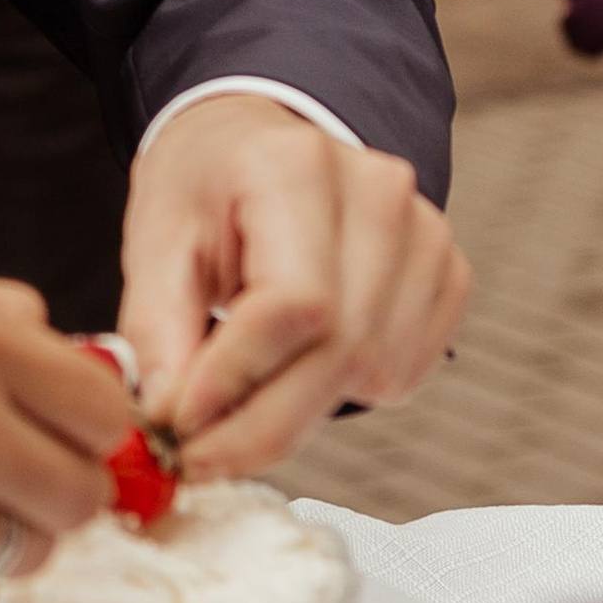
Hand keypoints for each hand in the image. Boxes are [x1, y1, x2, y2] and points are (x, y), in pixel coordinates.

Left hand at [121, 94, 471, 473]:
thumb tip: (166, 416)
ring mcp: (427, 234)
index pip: (292, 303)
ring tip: (236, 403)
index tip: (179, 428)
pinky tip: (296, 368)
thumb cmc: (206, 186)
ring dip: (298, 414)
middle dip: (262, 424)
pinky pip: (404, 373)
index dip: (236, 379)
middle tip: (197, 458)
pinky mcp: (448, 275)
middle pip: (341, 348)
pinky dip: (342, 394)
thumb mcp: (154, 239)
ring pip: (373, 371)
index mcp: (297, 166)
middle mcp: (379, 195)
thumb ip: (154, 329)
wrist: (262, 144)